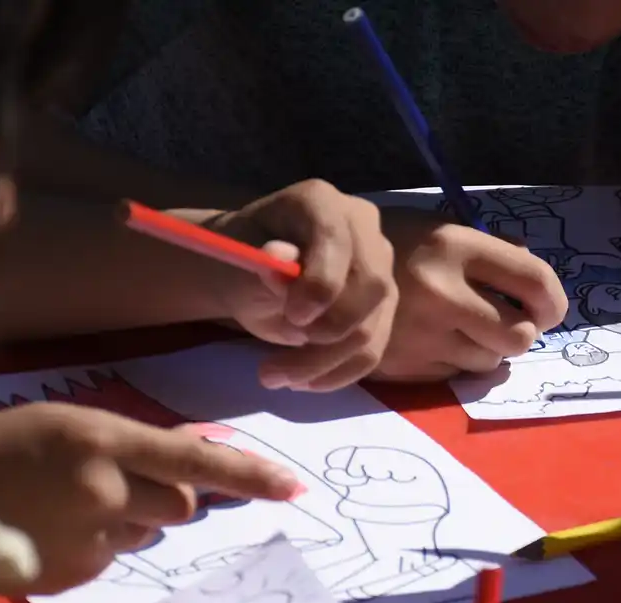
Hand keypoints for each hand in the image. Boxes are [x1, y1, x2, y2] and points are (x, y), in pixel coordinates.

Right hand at [0, 403, 299, 592]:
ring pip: (153, 532)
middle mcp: (104, 489)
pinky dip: (99, 546)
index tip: (294, 487)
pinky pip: (118, 558)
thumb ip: (127, 445)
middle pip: (183, 502)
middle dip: (164, 496)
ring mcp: (91, 538)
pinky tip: (55, 533)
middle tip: (107, 485)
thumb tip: (190, 466)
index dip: (249, 474)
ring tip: (70, 507)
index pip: (194, 458)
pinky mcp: (79, 574)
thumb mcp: (64, 425)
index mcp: (99, 439)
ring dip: (132, 521)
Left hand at [212, 180, 398, 390]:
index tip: (293, 317)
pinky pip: (372, 352)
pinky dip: (337, 374)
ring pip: (370, 328)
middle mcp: (363, 229)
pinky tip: (302, 383)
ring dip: (323, 362)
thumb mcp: (239, 258)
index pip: (338, 238)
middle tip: (285, 347)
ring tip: (273, 377)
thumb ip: (261, 261)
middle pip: (372, 286)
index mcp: (322, 202)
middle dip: (331, 330)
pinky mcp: (381, 309)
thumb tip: (281, 258)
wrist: (249, 275)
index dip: (322, 281)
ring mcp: (379, 269)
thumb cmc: (242, 259)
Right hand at [370, 208, 566, 381]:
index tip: (548, 308)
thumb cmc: (391, 244)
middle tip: (508, 322)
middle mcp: (443, 291)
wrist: (315, 271)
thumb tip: (535, 273)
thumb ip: (491, 248)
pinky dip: (457, 362)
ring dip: (489, 351)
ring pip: (490, 362)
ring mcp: (422, 332)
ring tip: (468, 330)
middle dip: (521, 331)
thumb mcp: (439, 228)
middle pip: (519, 334)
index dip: (554, 301)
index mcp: (456, 246)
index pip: (535, 281)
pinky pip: (456, 374)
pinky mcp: (404, 364)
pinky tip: (438, 341)